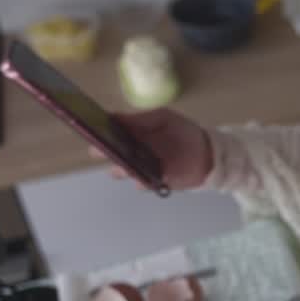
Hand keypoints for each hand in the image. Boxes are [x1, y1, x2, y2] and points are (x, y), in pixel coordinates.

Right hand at [89, 109, 213, 189]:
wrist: (207, 152)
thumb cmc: (183, 132)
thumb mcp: (163, 118)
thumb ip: (140, 119)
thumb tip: (115, 117)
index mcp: (133, 134)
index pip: (109, 133)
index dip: (99, 132)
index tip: (93, 129)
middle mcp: (133, 152)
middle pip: (111, 154)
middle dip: (105, 151)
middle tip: (102, 148)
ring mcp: (142, 168)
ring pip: (122, 171)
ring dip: (121, 167)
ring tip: (124, 163)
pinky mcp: (154, 182)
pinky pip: (141, 184)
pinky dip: (141, 181)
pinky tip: (143, 177)